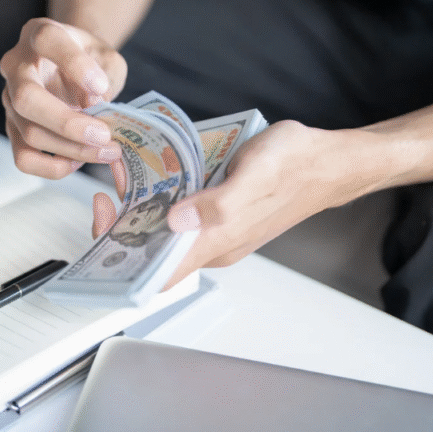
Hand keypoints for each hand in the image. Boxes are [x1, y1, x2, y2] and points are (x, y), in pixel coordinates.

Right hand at [0, 18, 126, 178]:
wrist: (75, 66)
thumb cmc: (92, 60)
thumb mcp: (107, 57)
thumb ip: (105, 74)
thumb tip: (94, 105)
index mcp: (40, 34)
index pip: (47, 40)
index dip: (74, 64)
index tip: (101, 86)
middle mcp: (16, 65)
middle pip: (26, 98)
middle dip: (67, 123)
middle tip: (104, 135)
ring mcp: (9, 98)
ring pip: (29, 132)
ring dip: (72, 149)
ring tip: (108, 151)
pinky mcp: (12, 127)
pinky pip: (23, 157)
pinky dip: (53, 167)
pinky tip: (78, 160)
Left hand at [90, 121, 387, 285]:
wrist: (329, 160)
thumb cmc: (297, 165)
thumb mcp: (255, 176)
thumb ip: (217, 204)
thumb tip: (176, 222)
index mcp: (219, 243)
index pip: (160, 272)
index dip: (124, 261)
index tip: (104, 230)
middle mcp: (215, 242)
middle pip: (156, 251)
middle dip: (124, 228)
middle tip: (107, 194)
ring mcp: (217, 227)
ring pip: (167, 229)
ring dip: (140, 209)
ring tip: (124, 177)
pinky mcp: (220, 209)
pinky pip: (181, 212)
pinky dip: (160, 196)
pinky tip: (151, 173)